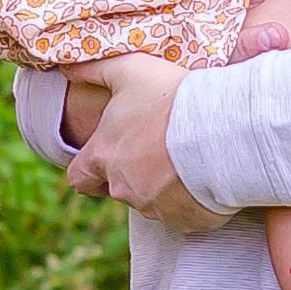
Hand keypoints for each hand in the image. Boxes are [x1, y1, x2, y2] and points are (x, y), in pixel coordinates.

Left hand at [60, 56, 230, 235]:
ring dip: (163, 184)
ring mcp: (154, 208)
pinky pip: (184, 213)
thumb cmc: (172, 99)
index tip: (107, 155)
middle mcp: (122, 188)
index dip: (90, 169)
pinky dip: (191, 199)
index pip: (79, 177)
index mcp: (102, 157)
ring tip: (186, 156)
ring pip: (152, 201)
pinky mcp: (186, 221)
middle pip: (118, 188)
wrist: (223, 131)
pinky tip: (205, 174)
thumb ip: (94, 70)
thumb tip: (67, 68)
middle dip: (132, 173)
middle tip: (156, 148)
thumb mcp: (130, 70)